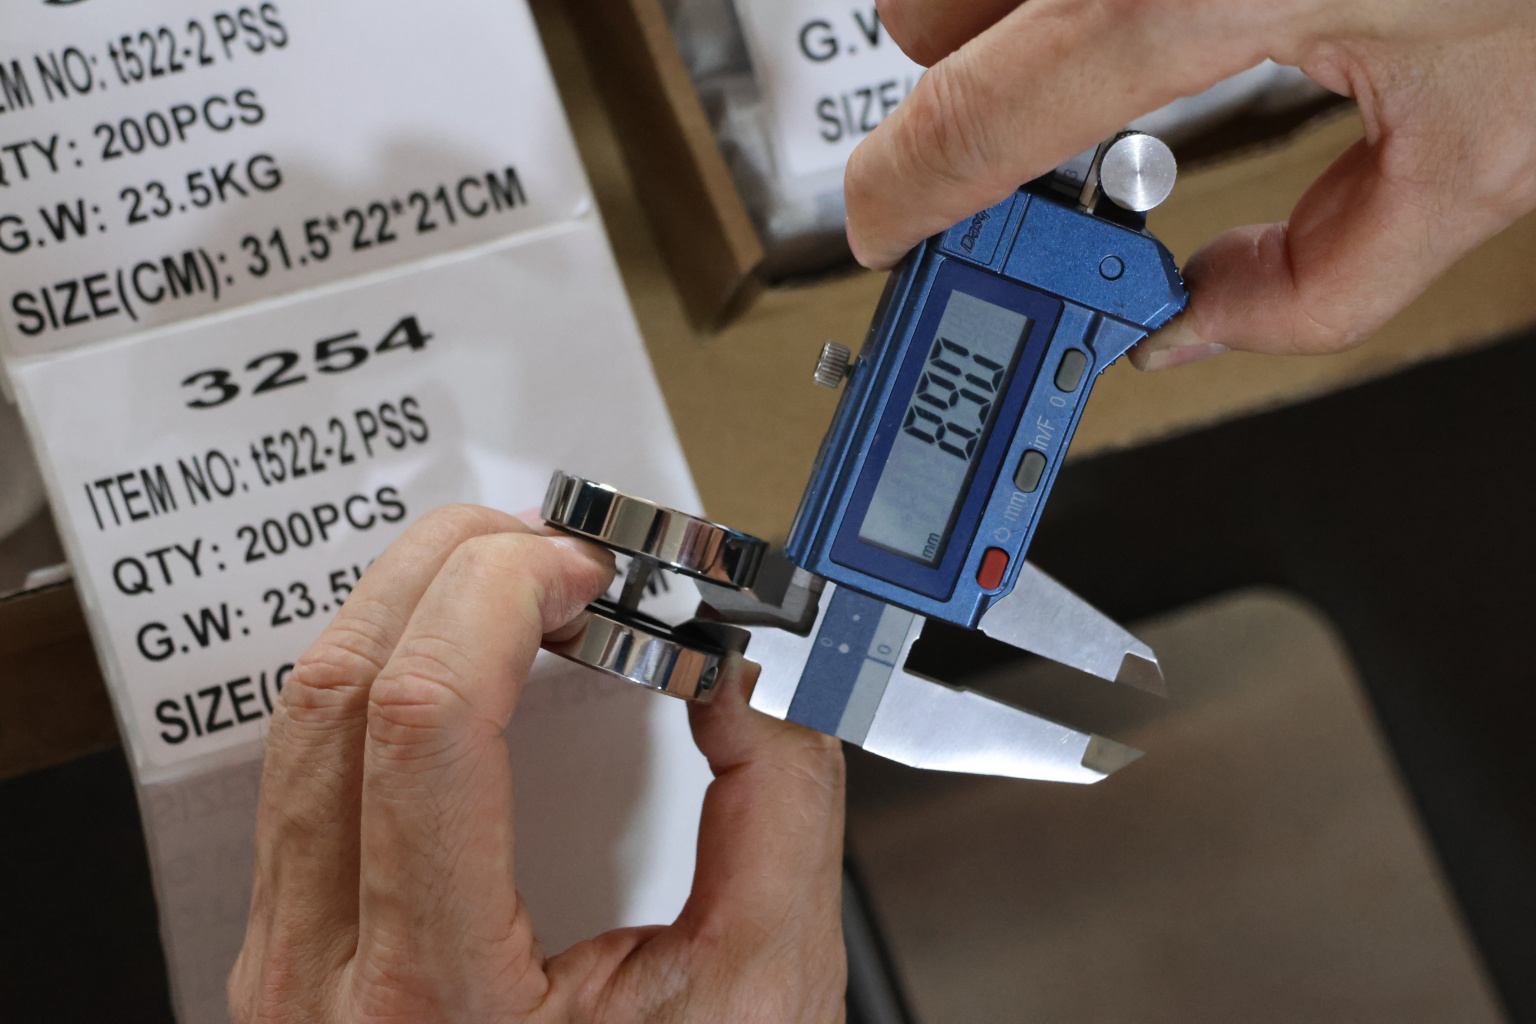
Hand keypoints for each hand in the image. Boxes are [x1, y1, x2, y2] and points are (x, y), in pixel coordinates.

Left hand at [229, 505, 846, 1022]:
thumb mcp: (759, 1000)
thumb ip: (778, 811)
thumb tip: (747, 678)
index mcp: (439, 996)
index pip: (423, 722)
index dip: (504, 599)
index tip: (582, 570)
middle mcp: (327, 974)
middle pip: (340, 687)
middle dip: (453, 569)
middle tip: (553, 553)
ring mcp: (289, 956)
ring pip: (299, 714)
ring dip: (409, 608)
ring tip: (511, 584)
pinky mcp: (293, 940)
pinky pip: (303, 763)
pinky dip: (383, 672)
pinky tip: (459, 660)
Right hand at [845, 0, 1535, 368]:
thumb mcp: (1487, 146)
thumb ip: (1319, 281)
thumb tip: (1197, 324)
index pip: (966, 117)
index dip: (905, 197)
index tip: (888, 232)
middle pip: (927, 12)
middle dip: (966, 100)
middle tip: (1049, 156)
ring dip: (1012, 19)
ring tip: (1128, 51)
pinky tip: (1178, 0)